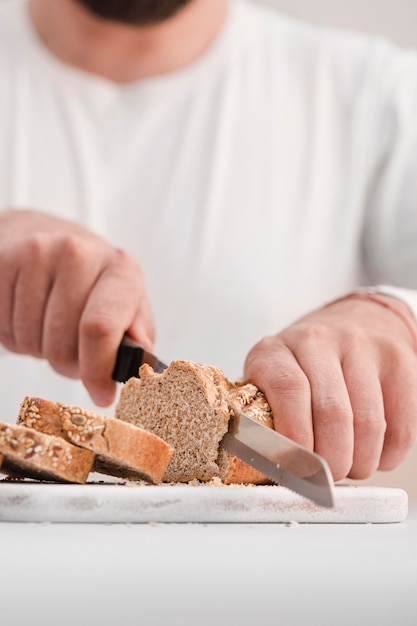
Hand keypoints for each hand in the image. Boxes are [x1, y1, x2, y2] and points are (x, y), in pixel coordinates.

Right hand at [0, 209, 153, 405]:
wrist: (46, 235)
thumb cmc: (94, 282)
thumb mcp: (128, 302)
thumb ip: (138, 334)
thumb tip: (137, 360)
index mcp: (120, 268)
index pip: (100, 329)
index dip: (97, 371)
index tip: (101, 394)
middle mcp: (78, 254)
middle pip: (62, 346)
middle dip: (68, 364)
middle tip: (73, 350)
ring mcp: (36, 253)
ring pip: (28, 341)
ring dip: (38, 349)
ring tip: (49, 326)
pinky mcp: (1, 262)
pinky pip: (3, 330)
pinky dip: (13, 336)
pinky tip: (27, 315)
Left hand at [244, 294, 416, 480]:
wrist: (352, 321)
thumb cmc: (300, 367)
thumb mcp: (267, 381)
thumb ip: (263, 418)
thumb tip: (269, 468)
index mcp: (276, 350)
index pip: (288, 390)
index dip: (294, 438)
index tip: (297, 469)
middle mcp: (317, 340)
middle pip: (332, 412)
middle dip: (331, 461)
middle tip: (327, 477)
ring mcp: (361, 346)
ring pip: (368, 421)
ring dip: (361, 461)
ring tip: (351, 468)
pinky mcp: (398, 358)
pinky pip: (401, 423)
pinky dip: (388, 454)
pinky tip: (375, 455)